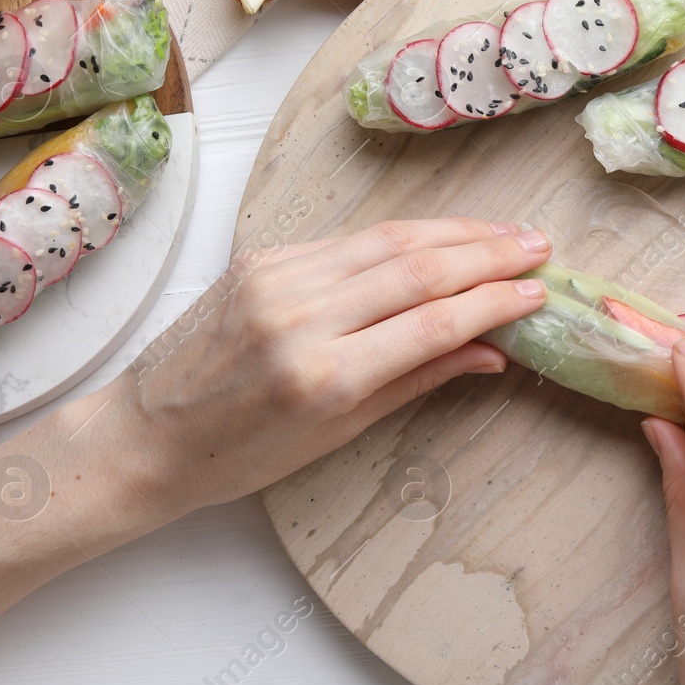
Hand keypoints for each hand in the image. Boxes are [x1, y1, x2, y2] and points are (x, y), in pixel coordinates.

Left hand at [93, 217, 550, 518]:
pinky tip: (438, 236)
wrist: (145, 433)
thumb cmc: (239, 454)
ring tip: (504, 230)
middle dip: (489, 252)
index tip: (539, 293)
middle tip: (539, 246)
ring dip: (454, 231)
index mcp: (324, 375)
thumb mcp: (339, 432)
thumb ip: (418, 380)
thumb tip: (492, 353)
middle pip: (418, 267)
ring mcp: (277, 280)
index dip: (496, 303)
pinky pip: (347, 241)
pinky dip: (401, 237)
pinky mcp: (262, 260)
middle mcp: (302, 317)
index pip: (434, 321)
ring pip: (387, 240)